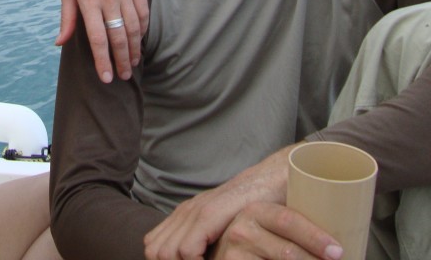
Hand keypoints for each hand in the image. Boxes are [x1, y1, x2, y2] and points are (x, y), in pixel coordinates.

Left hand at [57, 0, 148, 81]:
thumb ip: (67, 17)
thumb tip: (60, 43)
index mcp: (89, 0)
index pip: (98, 38)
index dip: (103, 60)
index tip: (106, 77)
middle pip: (119, 36)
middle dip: (122, 60)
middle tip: (122, 76)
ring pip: (134, 27)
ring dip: (135, 48)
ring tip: (133, 63)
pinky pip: (143, 12)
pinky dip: (143, 28)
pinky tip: (140, 39)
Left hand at [144, 146, 340, 259]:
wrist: (276, 179)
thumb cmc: (258, 211)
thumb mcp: (224, 228)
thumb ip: (207, 241)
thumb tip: (193, 257)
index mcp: (185, 215)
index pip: (154, 246)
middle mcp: (186, 211)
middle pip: (155, 251)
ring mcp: (196, 210)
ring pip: (165, 253)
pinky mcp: (210, 213)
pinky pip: (187, 251)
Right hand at [205, 203, 342, 259]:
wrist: (232, 248)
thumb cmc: (260, 235)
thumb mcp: (271, 221)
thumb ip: (292, 217)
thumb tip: (337, 217)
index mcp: (256, 210)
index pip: (288, 221)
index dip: (314, 238)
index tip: (337, 251)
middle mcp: (242, 230)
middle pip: (287, 252)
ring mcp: (234, 253)